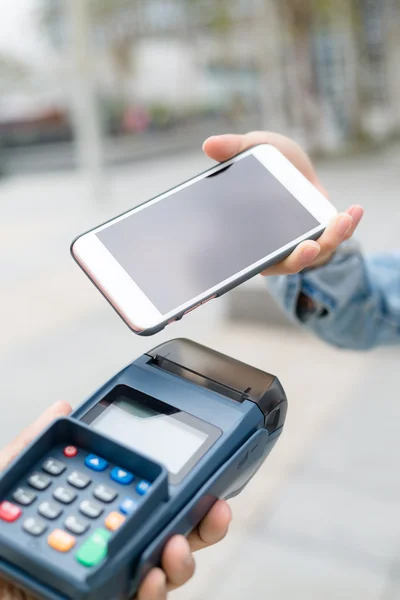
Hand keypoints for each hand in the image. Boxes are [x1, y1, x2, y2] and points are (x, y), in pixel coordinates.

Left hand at [0, 403, 231, 599]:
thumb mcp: (4, 484)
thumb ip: (31, 447)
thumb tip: (62, 405)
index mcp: (94, 512)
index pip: (145, 498)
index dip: (178, 486)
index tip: (201, 468)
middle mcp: (107, 546)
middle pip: (168, 534)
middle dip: (201, 523)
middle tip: (217, 509)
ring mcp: (106, 578)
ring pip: (162, 572)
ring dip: (182, 560)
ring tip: (176, 544)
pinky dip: (151, 594)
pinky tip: (150, 577)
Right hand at [203, 131, 363, 273]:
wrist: (292, 165)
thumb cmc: (269, 162)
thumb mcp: (255, 148)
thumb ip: (234, 148)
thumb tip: (208, 144)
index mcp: (250, 237)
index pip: (251, 258)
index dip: (259, 264)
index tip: (263, 264)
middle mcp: (275, 247)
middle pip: (287, 263)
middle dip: (299, 258)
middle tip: (308, 247)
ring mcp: (300, 243)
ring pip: (316, 252)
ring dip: (330, 239)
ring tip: (341, 219)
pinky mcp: (322, 235)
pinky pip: (335, 237)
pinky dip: (347, 225)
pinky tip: (354, 209)